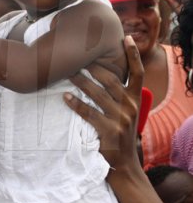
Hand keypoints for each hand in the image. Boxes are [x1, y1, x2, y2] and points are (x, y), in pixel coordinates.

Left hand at [64, 35, 141, 173]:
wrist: (124, 165)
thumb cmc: (120, 136)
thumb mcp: (126, 114)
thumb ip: (119, 97)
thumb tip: (101, 76)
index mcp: (136, 100)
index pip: (138, 73)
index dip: (133, 54)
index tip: (126, 37)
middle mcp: (130, 107)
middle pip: (110, 79)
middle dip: (93, 67)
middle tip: (77, 57)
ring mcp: (121, 119)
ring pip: (97, 94)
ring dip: (80, 81)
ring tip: (66, 73)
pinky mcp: (109, 131)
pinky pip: (88, 112)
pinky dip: (75, 103)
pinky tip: (65, 97)